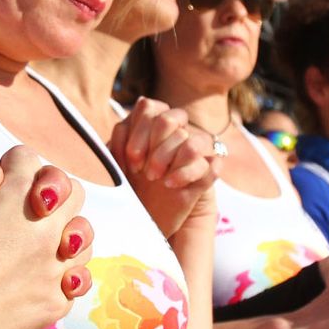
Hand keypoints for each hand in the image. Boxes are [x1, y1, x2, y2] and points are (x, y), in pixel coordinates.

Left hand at [109, 98, 220, 236]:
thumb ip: (120, 139)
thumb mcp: (117, 165)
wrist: (141, 220)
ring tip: (156, 179)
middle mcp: (175, 136)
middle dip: (153, 145)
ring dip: (169, 159)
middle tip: (141, 170)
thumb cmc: (128, 189)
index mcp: (152, 127)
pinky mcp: (204, 177)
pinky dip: (186, 174)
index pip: (149, 107)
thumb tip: (129, 115)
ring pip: (191, 141)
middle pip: (170, 119)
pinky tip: (171, 185)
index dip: (138, 131)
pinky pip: (212, 166)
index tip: (130, 159)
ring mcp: (192, 156)